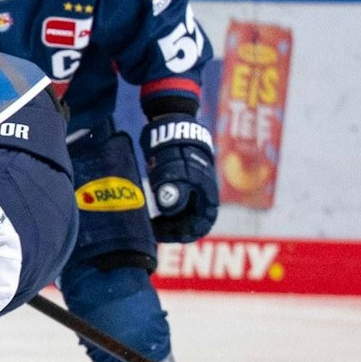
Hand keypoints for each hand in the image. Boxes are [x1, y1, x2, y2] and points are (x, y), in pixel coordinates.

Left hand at [141, 113, 219, 242]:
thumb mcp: (175, 172)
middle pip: (192, 220)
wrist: (174, 124)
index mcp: (207, 193)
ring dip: (170, 221)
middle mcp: (203, 193)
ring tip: (152, 224)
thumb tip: (169, 212)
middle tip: (155, 232)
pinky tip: (153, 214)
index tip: (169, 237)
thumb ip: (173, 193)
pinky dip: (167, 211)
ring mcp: (193, 187)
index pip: (203, 223)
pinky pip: (177, 203)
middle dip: (175, 229)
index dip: (188, 234)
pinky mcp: (182, 181)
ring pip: (184, 212)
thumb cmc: (176, 148)